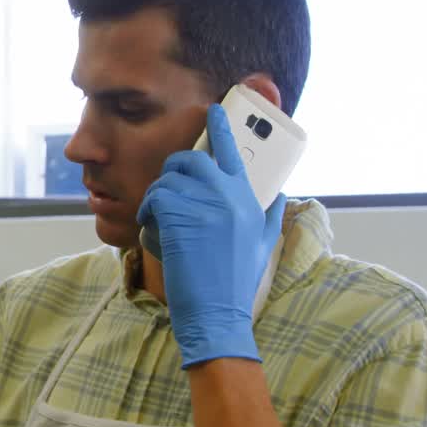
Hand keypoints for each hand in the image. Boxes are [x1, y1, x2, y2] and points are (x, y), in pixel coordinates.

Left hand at [137, 104, 285, 368]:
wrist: (218, 316)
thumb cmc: (233, 284)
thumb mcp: (263, 246)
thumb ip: (270, 215)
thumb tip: (278, 192)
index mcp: (250, 200)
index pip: (234, 153)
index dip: (221, 128)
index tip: (213, 110)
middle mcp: (231, 196)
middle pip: (194, 160)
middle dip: (174, 171)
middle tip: (168, 193)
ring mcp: (208, 203)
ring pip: (169, 180)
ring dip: (158, 200)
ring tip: (163, 225)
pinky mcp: (183, 214)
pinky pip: (155, 197)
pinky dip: (149, 214)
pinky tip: (156, 233)